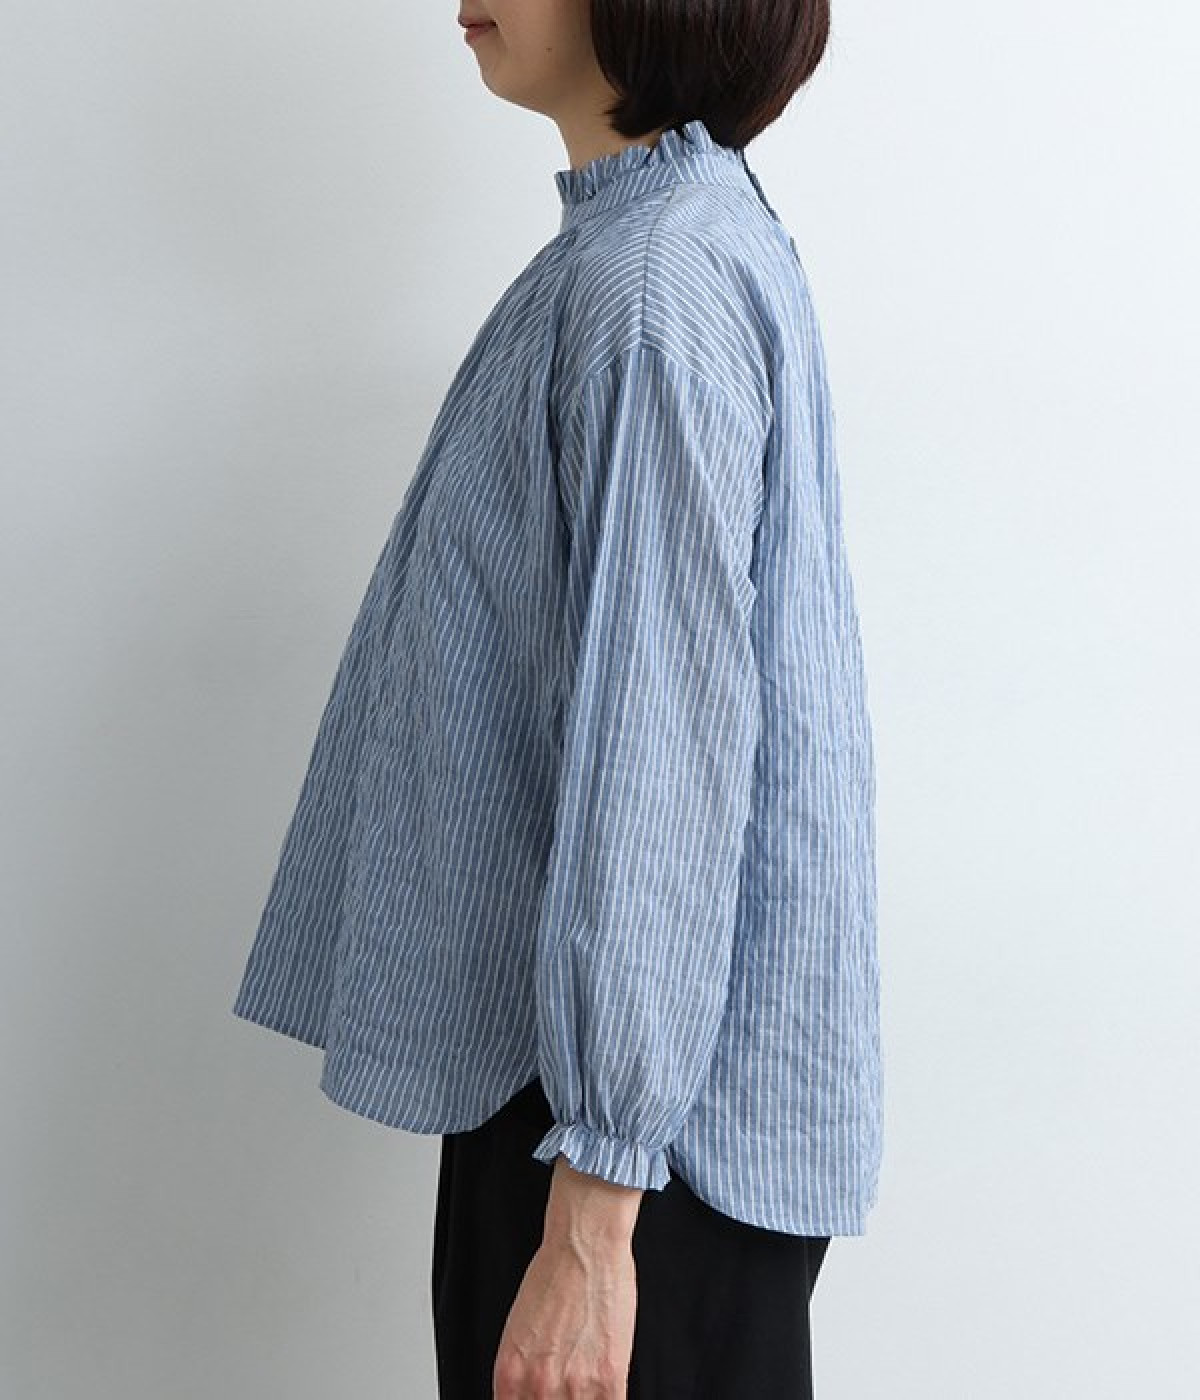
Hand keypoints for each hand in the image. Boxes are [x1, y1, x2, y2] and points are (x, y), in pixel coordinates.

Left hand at [492, 1233, 636, 1397]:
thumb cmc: (554, 1275)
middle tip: (568, 1384)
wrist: (585, 1244)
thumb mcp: (518, 1330)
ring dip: (585, 1398)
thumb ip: (523, 1372)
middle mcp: (538, 1386)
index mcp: (509, 1374)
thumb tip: (532, 1394)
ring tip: (588, 1378)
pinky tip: (607, 1387)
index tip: (544, 1397)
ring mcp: (574, 1387)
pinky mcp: (609, 1380)